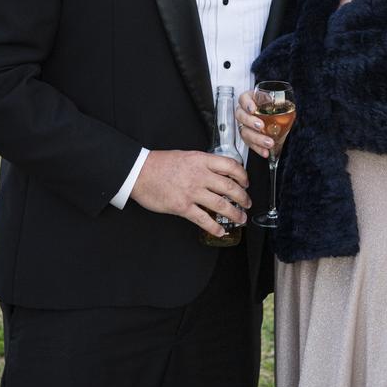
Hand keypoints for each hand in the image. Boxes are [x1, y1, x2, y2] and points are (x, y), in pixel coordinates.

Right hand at [130, 150, 250, 238]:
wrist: (139, 172)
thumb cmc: (159, 164)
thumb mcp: (186, 156)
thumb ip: (202, 164)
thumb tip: (217, 171)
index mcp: (201, 160)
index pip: (231, 166)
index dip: (242, 175)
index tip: (245, 182)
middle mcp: (199, 175)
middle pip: (230, 187)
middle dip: (243, 198)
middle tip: (247, 203)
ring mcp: (192, 192)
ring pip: (221, 205)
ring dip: (235, 214)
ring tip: (241, 218)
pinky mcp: (182, 206)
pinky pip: (204, 219)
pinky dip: (215, 227)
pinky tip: (220, 230)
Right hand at [236, 91, 274, 158]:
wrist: (276, 118)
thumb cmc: (273, 107)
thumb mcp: (276, 101)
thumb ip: (277, 101)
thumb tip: (278, 102)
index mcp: (250, 100)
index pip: (243, 99)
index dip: (246, 104)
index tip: (253, 109)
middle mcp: (244, 112)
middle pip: (241, 116)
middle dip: (250, 122)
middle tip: (261, 126)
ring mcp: (244, 126)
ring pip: (244, 132)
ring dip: (257, 138)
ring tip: (269, 142)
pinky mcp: (248, 138)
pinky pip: (250, 144)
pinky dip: (258, 149)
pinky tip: (265, 152)